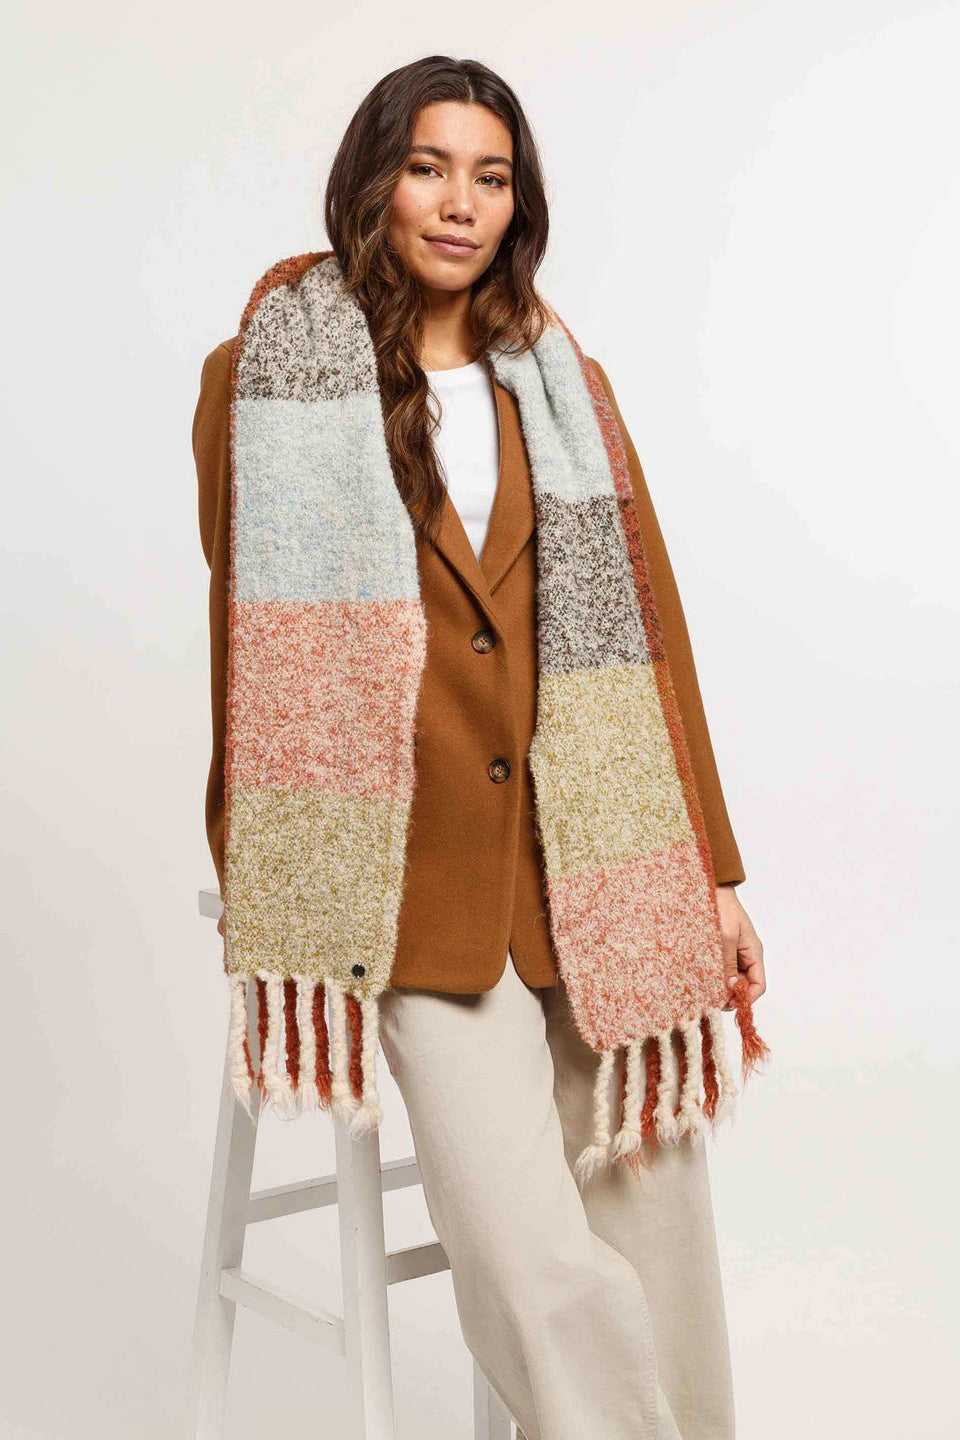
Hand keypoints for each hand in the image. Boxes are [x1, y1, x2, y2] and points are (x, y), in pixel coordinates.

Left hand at [716, 885, 764, 1011]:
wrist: (709, 887)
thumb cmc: (721, 907)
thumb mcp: (725, 936)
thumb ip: (727, 963)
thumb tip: (730, 988)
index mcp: (753, 952)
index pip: (758, 985)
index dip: (746, 998)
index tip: (728, 1004)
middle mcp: (745, 956)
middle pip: (743, 985)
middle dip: (730, 995)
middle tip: (711, 1000)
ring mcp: (733, 953)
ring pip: (730, 979)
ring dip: (719, 986)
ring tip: (704, 990)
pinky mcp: (720, 950)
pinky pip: (720, 969)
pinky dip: (713, 976)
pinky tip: (700, 978)